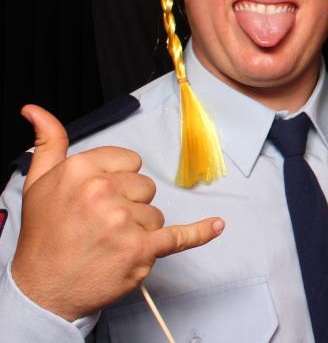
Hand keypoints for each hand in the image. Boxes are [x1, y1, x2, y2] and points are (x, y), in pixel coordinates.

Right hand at [10, 104, 224, 320]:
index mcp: (81, 169)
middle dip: (129, 205)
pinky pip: (180, 237)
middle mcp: (102, 191)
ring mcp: (123, 221)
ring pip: (156, 214)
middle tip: (100, 225)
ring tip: (108, 243)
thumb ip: (48, 143)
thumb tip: (36, 110)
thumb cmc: (44, 237)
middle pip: (145, 187)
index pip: (130, 161)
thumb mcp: (37, 182)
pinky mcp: (140, 250)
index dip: (119, 180)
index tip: (100, 198)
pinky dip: (200, 233)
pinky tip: (217, 225)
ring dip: (140, 230)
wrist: (42, 290)